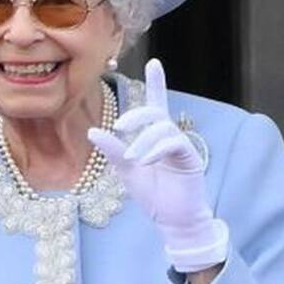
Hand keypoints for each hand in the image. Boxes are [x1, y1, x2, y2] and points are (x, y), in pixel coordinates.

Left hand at [87, 58, 227, 272]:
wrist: (173, 221)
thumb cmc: (153, 195)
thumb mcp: (126, 170)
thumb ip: (113, 150)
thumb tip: (92, 130)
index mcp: (155, 137)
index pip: (155, 104)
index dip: (156, 83)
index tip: (155, 61)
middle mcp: (170, 137)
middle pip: (155, 112)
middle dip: (137, 115)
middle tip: (120, 126)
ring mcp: (182, 147)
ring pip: (163, 128)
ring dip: (144, 140)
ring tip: (134, 158)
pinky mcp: (191, 159)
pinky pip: (175, 143)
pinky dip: (157, 149)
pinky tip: (145, 161)